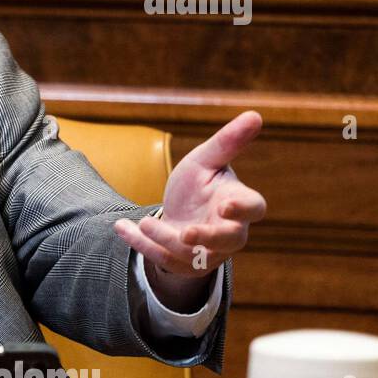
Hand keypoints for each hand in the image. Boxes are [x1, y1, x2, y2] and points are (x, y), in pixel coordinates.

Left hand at [115, 111, 266, 292]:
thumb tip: (255, 114)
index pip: (254, 209)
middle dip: (207, 238)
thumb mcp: (207, 160)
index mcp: (240, 203)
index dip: (243, 209)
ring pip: (191, 254)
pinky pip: (162, 258)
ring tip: (144, 223)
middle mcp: (229, 232)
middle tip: (187, 233)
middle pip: (228, 241)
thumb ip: (227, 142)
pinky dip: (141, 244)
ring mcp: (207, 252)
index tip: (227, 206)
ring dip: (165, 239)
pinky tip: (122, 228)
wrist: (180, 212)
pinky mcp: (183, 264)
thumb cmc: (201, 184)